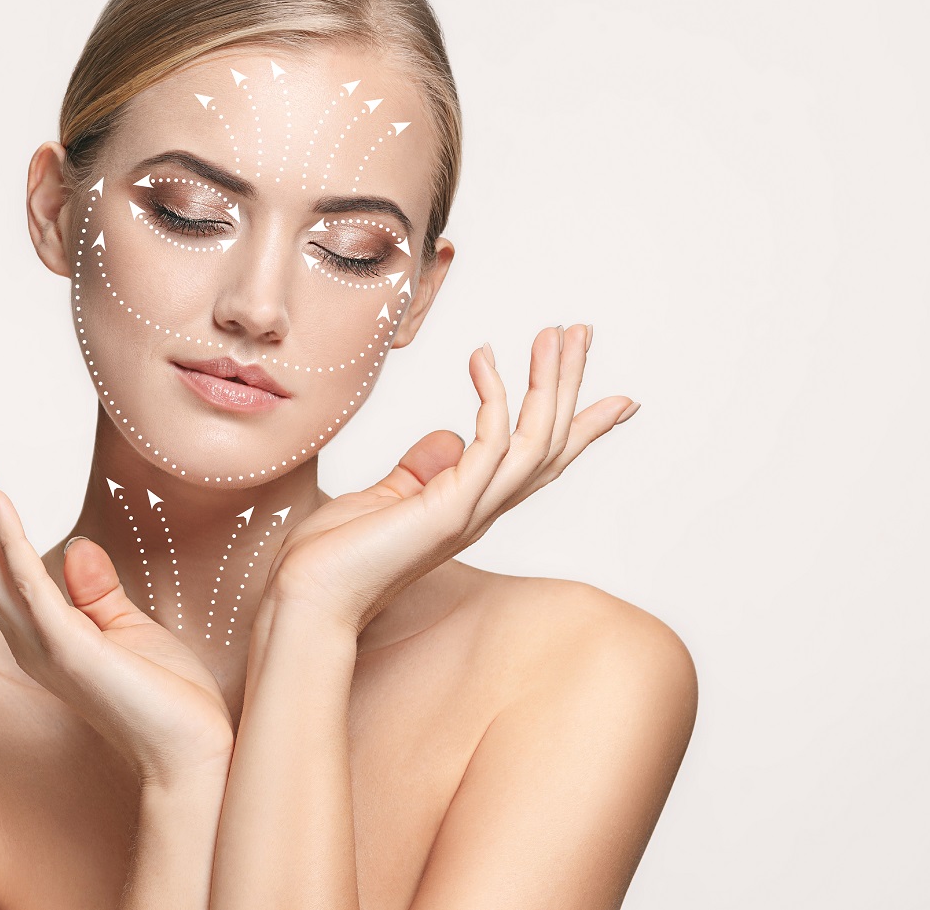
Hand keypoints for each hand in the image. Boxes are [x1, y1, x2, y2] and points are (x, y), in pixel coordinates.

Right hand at [0, 444, 234, 787]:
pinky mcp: (68, 648)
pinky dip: (8, 540)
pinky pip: (29, 585)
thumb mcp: (130, 630)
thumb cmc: (168, 700)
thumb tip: (76, 545)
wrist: (193, 752)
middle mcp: (30, 639)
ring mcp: (43, 645)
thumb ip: (97, 591)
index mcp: (43, 634)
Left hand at [266, 324, 638, 634]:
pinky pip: (490, 442)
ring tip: (552, 332)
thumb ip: (422, 470)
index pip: (539, 462)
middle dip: (569, 384)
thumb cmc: (335, 555)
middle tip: (582, 333)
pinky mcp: (450, 508)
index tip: (620, 399)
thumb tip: (448, 439)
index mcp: (472, 507)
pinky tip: (482, 356)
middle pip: (550, 442)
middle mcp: (484, 510)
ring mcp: (472, 510)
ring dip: (548, 381)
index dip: (581, 428)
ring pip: (537, 439)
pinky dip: (493, 395)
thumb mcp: (387, 498)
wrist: (310, 596)